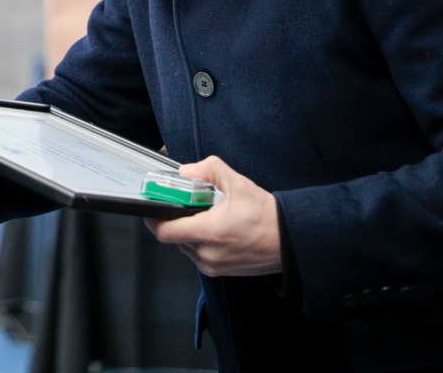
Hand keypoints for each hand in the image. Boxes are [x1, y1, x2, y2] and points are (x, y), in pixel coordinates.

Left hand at [145, 156, 282, 276]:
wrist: (291, 241)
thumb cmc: (267, 216)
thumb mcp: (237, 183)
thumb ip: (208, 170)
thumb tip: (186, 171)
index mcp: (209, 232)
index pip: (164, 231)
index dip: (153, 217)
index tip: (152, 206)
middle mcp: (208, 253)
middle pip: (174, 236)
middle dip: (176, 219)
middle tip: (186, 205)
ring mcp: (213, 265)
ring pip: (185, 246)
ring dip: (189, 231)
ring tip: (206, 216)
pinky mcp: (220, 271)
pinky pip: (198, 255)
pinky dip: (200, 241)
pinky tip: (215, 229)